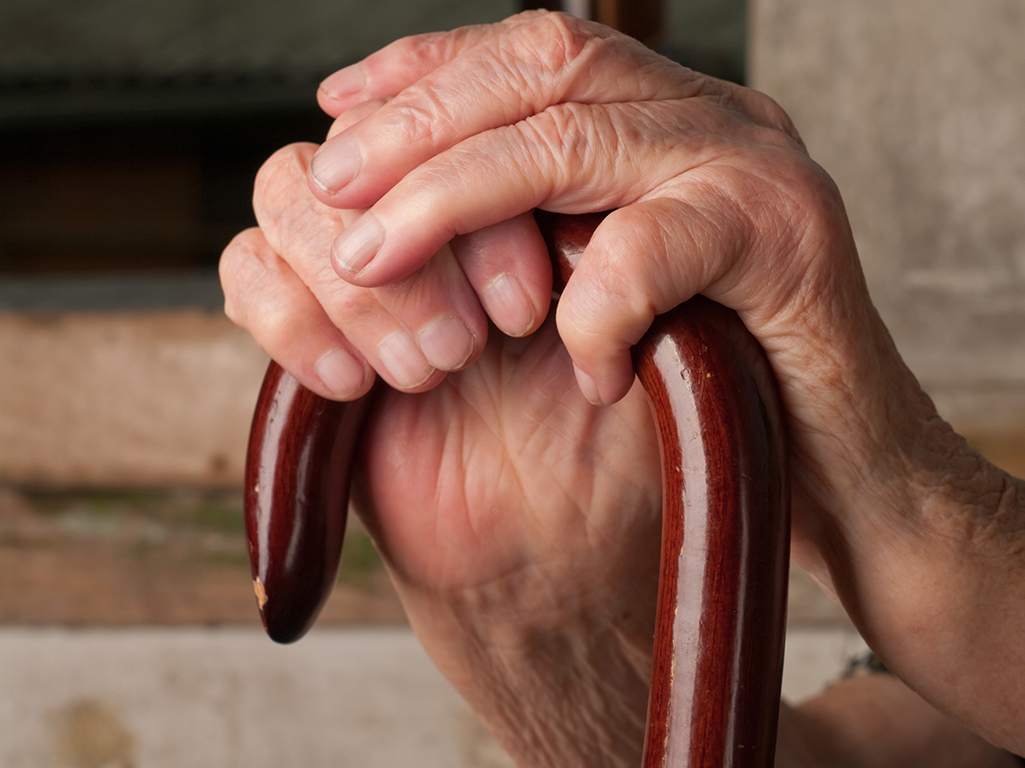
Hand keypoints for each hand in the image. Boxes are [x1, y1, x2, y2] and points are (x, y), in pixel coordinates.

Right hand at [221, 141, 662, 764]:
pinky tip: (353, 382)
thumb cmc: (613, 447)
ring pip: (290, 186)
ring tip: (431, 367)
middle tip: (478, 342)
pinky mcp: (304, 322)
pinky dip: (286, 314)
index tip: (532, 305)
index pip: (473, 113)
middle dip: (420, 237)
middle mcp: (440, 209)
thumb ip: (617, 264)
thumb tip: (570, 208)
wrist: (557, 553)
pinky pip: (245, 270)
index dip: (482, 191)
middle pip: (372, 138)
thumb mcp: (645, 349)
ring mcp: (368, 259)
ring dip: (355, 278)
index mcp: (529, 188)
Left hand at [301, 11, 991, 624]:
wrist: (857, 478)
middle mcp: (721, 118)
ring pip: (580, 133)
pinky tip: (576, 366)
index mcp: (678, 120)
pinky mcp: (791, 236)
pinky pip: (654, 243)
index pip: (541, 47)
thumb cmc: (726, 398)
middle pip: (548, 64)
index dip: (430, 66)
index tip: (336, 107)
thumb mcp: (618, 297)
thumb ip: (551, 232)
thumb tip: (413, 200)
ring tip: (378, 258)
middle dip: (419, 121)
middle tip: (332, 183)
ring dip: (457, 194)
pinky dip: (591, 306)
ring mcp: (761, 166)